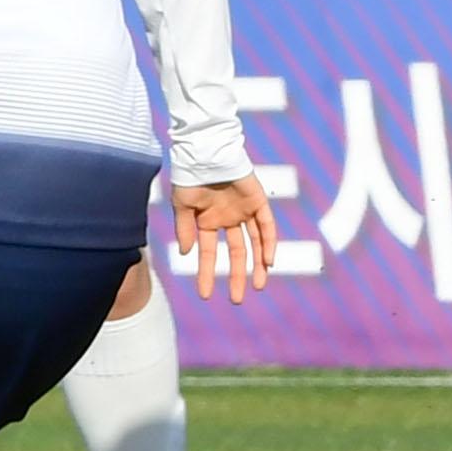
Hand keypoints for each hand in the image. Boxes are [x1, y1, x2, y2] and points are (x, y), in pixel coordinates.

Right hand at [172, 174, 278, 303]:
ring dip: (258, 264)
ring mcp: (244, 211)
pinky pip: (267, 225)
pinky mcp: (258, 201)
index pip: (209, 254)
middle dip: (237, 276)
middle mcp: (228, 219)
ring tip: (259, 285)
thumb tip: (187, 254)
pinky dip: (269, 243)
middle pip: (236, 253)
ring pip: (255, 243)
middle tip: (237, 299)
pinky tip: (269, 261)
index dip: (206, 274)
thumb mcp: (183, 205)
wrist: (206, 151)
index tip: (205, 295)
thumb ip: (186, 229)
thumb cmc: (190, 175)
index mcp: (208, 222)